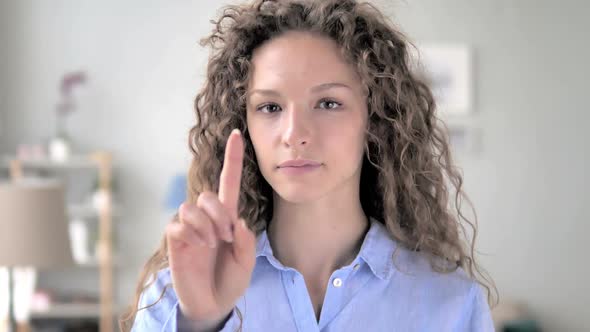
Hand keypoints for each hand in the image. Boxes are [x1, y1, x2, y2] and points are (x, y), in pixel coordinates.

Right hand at [165, 129, 255, 328]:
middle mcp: (206, 219)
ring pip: (191, 207)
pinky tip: (199, 246)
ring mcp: (189, 228)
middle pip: (206, 195)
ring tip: (213, 243)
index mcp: (226, 218)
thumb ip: (246, 242)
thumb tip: (237, 221)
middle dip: (220, 212)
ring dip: (206, 224)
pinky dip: (192, 234)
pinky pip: (178, 224)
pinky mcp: (175, 240)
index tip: (236, 133)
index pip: (227, 182)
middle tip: (228, 235)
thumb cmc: (230, 280)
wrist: (213, 304)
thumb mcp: (246, 262)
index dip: (232, 158)